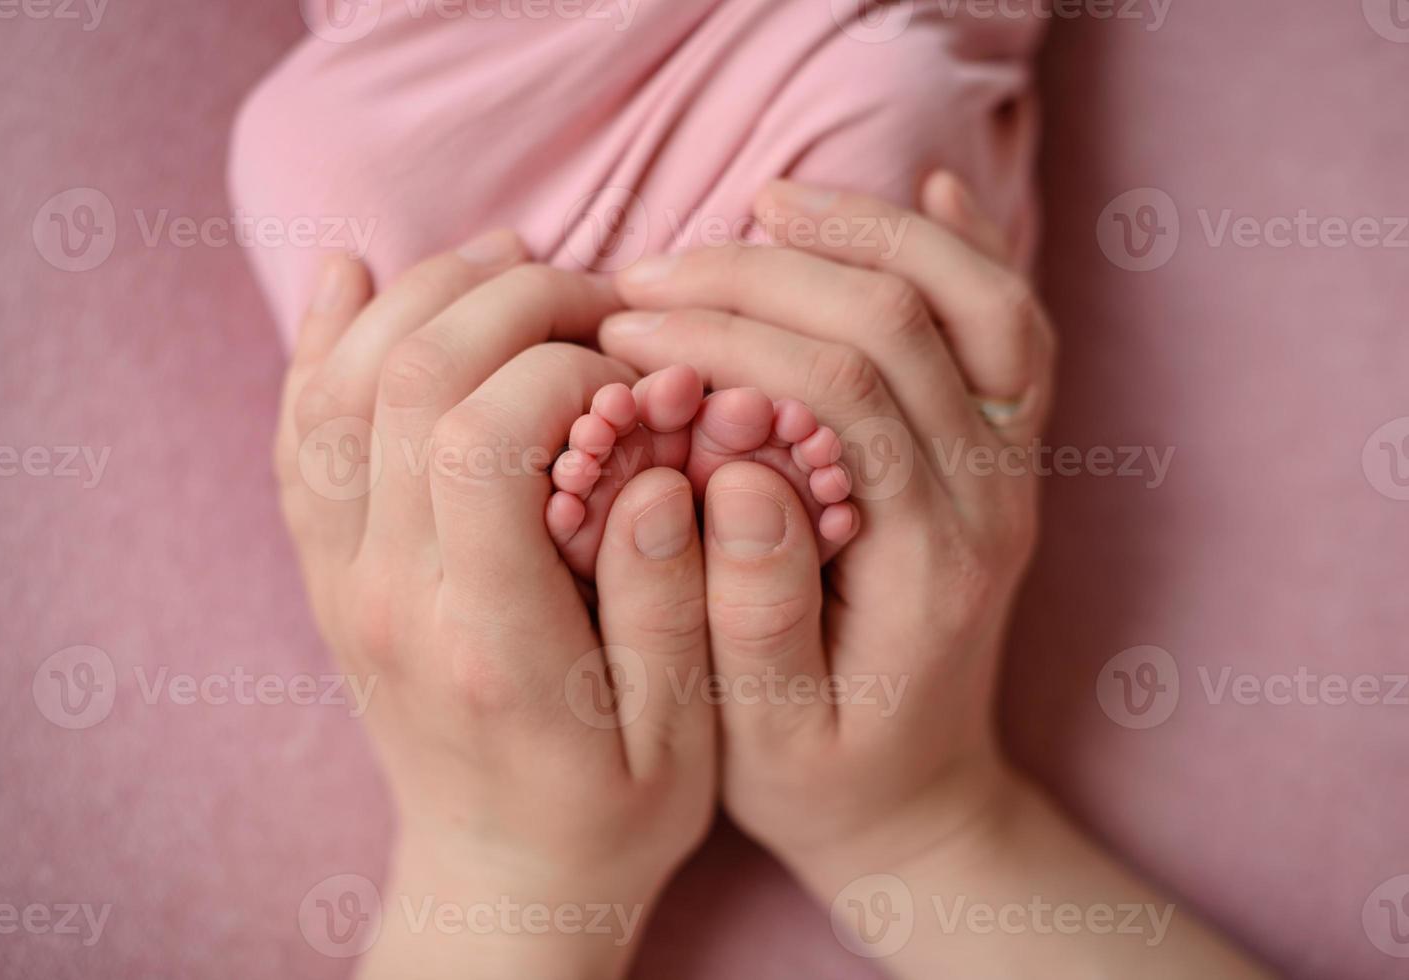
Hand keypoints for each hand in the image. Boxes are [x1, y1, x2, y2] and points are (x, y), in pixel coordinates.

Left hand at [275, 234, 714, 977]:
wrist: (496, 876)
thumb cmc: (609, 811)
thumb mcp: (683, 731)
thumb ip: (669, 598)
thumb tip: (644, 470)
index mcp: (486, 637)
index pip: (482, 435)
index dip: (564, 365)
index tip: (636, 374)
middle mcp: (390, 595)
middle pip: (405, 380)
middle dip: (508, 300)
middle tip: (595, 297)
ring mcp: (341, 579)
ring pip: (338, 386)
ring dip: (420, 294)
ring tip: (511, 260)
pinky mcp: (327, 569)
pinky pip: (297, 431)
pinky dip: (320, 340)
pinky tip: (355, 276)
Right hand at [600, 176, 1266, 975]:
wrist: (922, 802)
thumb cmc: (828, 774)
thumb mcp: (768, 734)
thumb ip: (754, 611)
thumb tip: (738, 472)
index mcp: (928, 556)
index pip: (840, 387)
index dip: (727, 337)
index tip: (625, 331)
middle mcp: (990, 496)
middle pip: (902, 320)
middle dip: (765, 274)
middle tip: (651, 274)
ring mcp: (1010, 468)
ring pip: (980, 302)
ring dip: (872, 234)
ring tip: (764, 203)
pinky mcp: (1005, 456)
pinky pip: (1016, 331)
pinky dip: (972, 252)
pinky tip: (928, 192)